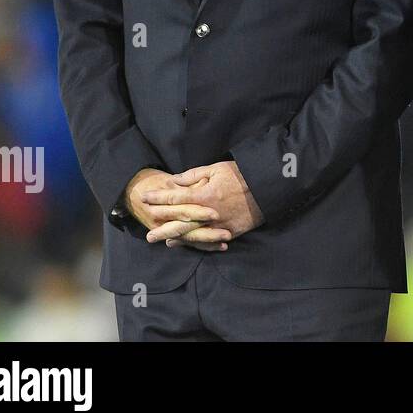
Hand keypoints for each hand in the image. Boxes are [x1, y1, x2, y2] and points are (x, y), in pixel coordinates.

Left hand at [140, 161, 263, 247]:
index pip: (175, 198)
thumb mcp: (217, 169)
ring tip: (162, 240)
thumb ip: (193, 175)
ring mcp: (218, 225)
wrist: (267, 188)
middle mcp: (208, 213)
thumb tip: (174, 180)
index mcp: (204, 195)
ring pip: (192, 234)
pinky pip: (209, 241)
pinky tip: (185, 243)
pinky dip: (195, 243)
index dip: (158, 198)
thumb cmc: (241, 175)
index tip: (145, 198)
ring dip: (175, 237)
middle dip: (161, 226)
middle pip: (179, 221)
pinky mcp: (229, 232)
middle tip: (147, 234)